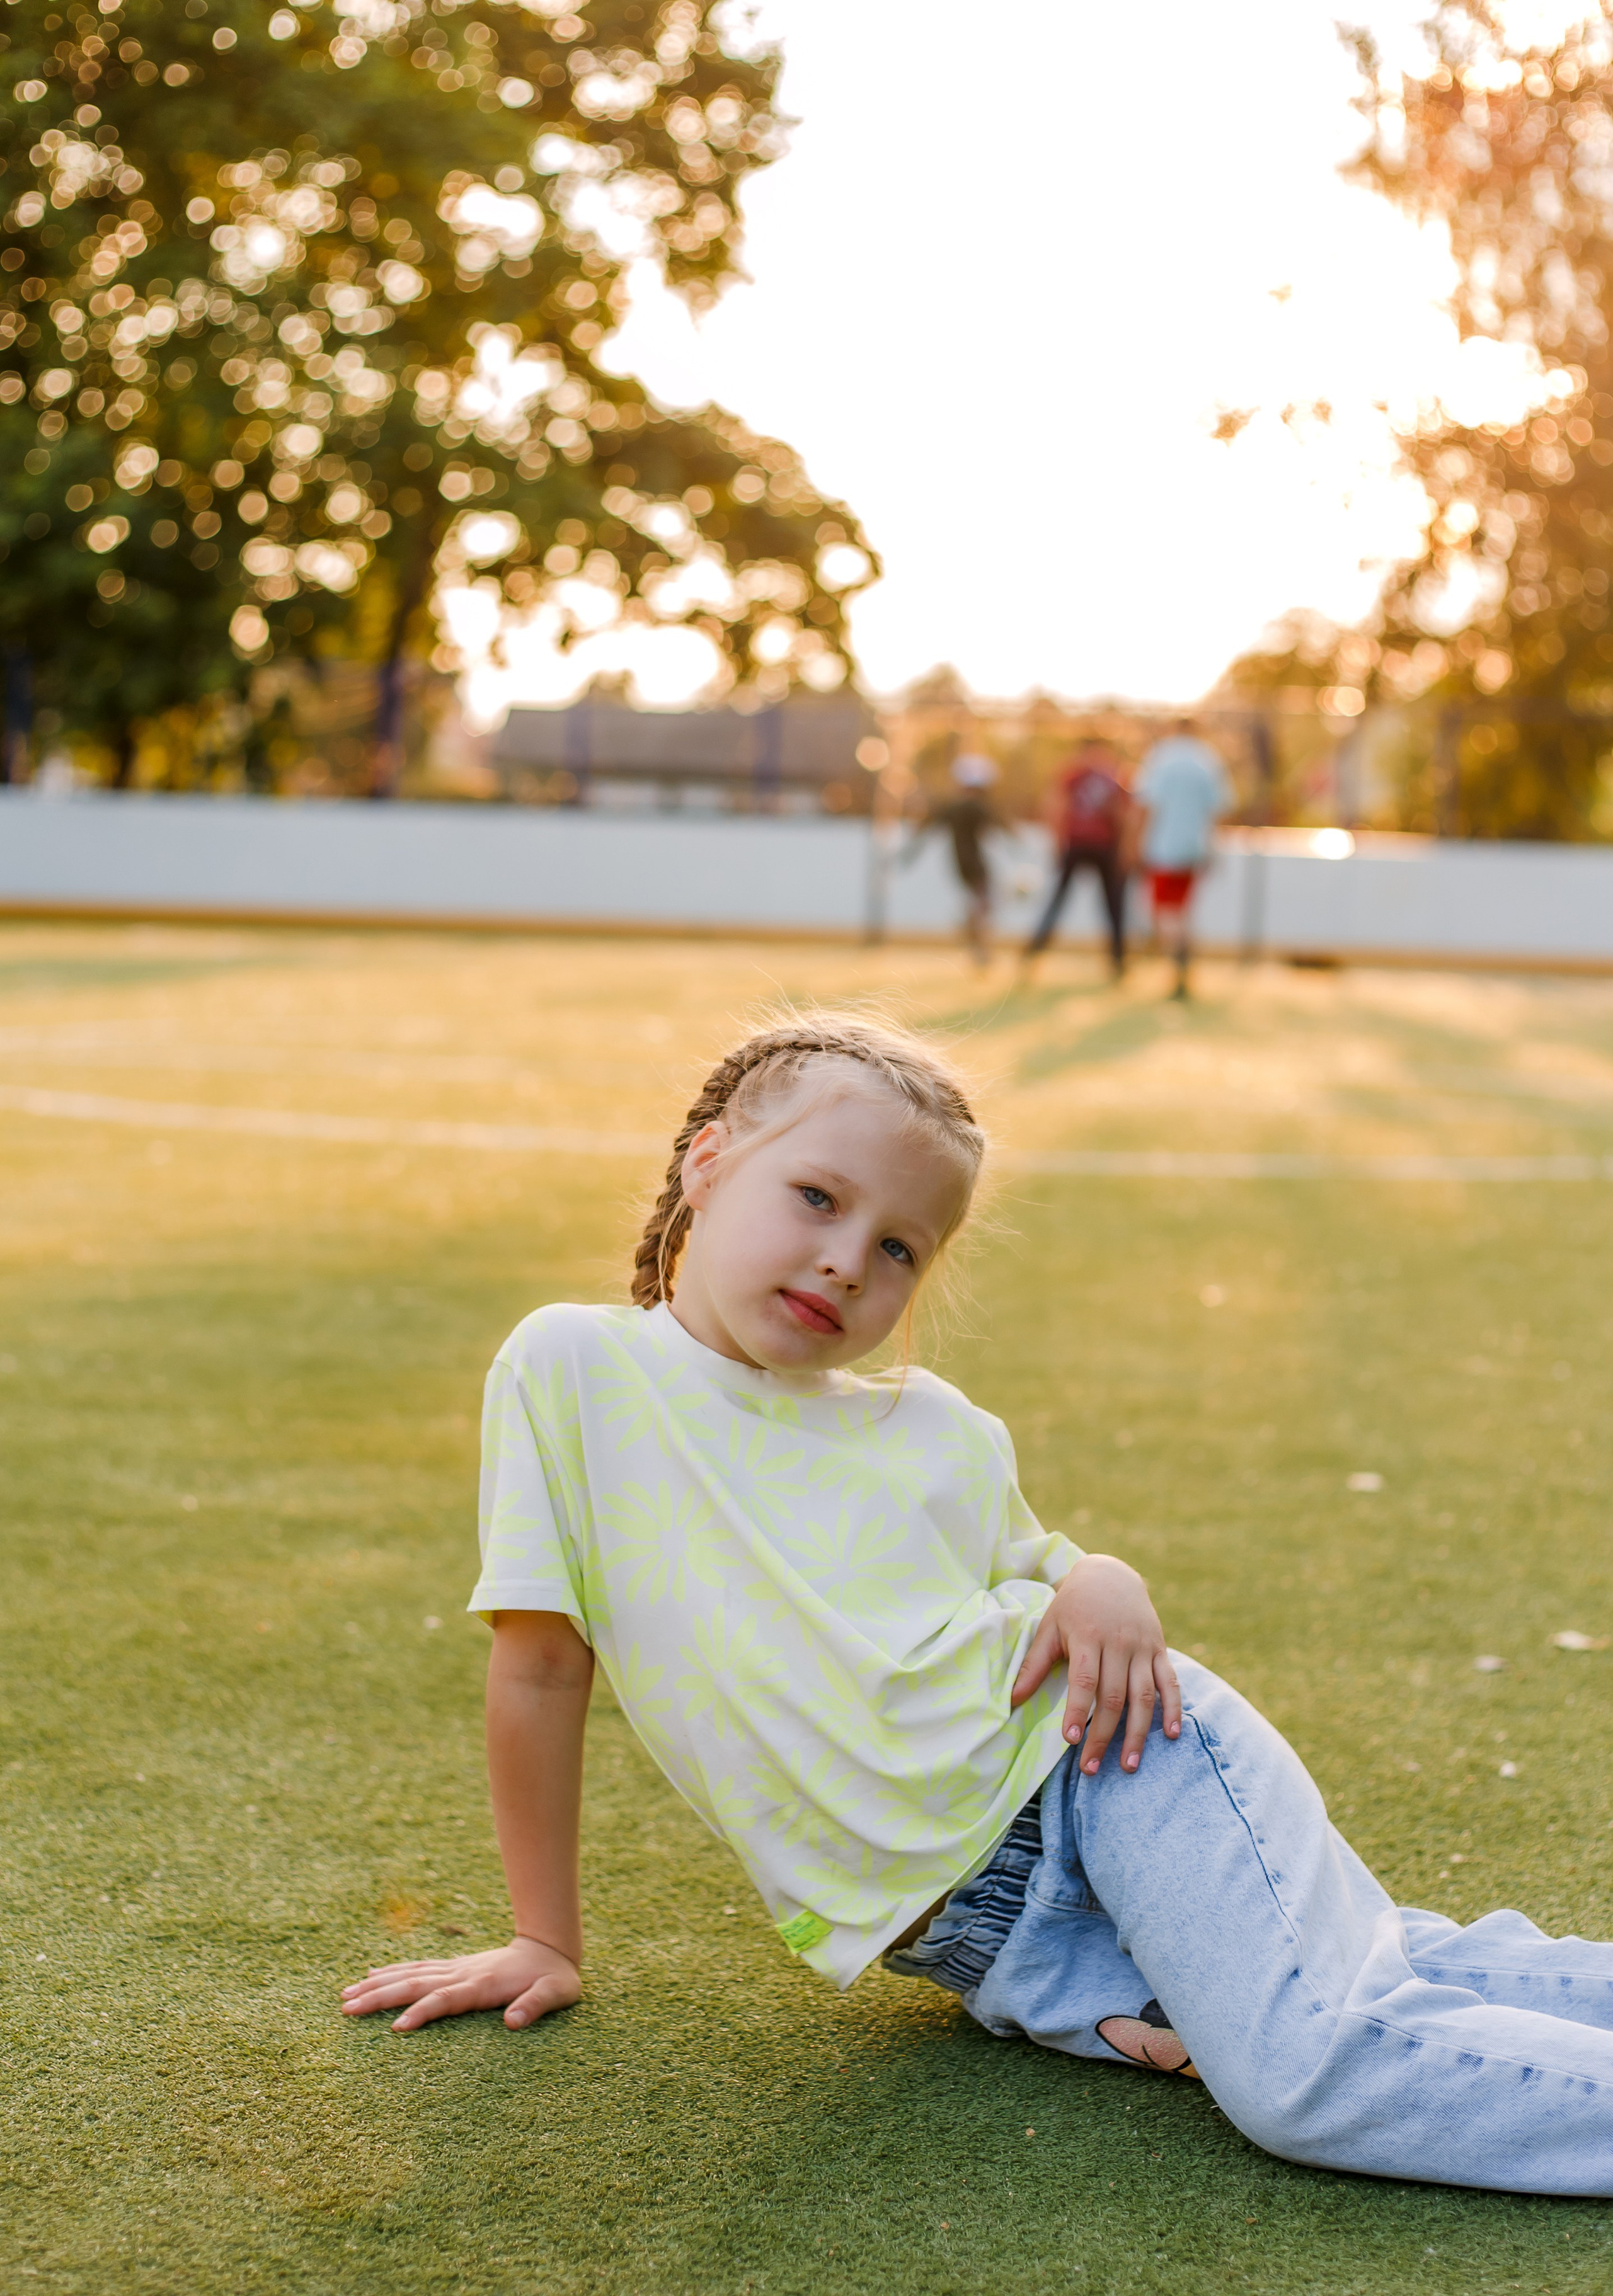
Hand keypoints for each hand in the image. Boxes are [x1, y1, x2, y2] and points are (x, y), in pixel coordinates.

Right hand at [339, 1935, 580, 2032]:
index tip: (395, 2028)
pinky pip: (417, 1967)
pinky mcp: (454, 1967)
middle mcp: (463, 1973)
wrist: (550, 1947)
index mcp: (483, 1984)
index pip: (445, 1999)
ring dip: (378, 1983)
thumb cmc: (554, 1978)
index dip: (421, 2012)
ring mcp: (456, 1968)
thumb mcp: (556, 1993)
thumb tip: (514, 2022)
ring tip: (345, 1994)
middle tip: (347, 2008)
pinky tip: (371, 1974)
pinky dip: (393, 1970)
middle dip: (381, 1996)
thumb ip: (536, 2005)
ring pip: (410, 1974)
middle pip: (415, 1983)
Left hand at [1010, 1553, 1179, 1774]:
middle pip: (1114, 1696)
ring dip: (1138, 1733)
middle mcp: (1118, 1643)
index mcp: (1087, 1636)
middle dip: (1103, 1735)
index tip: (1070, 1741)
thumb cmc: (1073, 1606)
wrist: (1110, 1575)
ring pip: (1144, 1696)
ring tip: (1129, 1766)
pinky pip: (1170, 1682)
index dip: (1077, 1711)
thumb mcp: (1049, 1627)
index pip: (1084, 1680)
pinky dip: (1173, 1708)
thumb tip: (1011, 1700)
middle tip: (1092, 1768)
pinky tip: (1170, 1735)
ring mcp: (1142, 1647)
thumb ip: (1034, 1664)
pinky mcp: (1159, 1649)